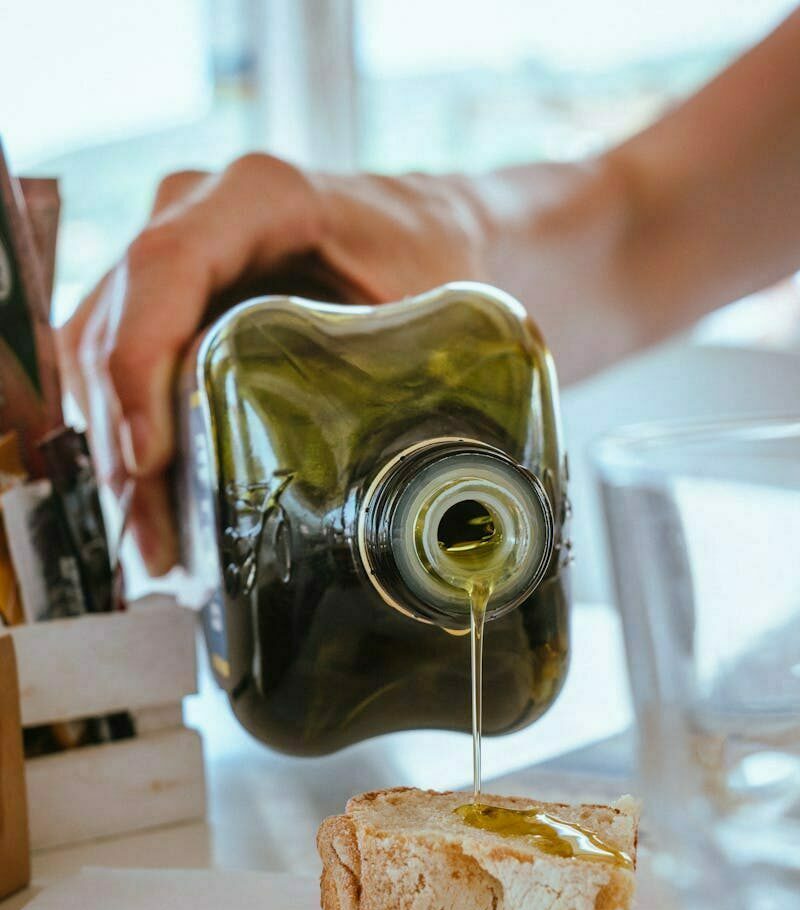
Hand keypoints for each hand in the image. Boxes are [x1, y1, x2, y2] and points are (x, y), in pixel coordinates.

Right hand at [59, 155, 488, 574]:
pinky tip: (150, 497)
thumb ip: (401, 367)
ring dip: (114, 446)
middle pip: (119, 320)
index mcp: (262, 195)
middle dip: (124, 437)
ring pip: (99, 347)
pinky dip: (123, 428)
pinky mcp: (163, 293)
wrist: (419, 224)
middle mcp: (195, 210)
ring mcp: (169, 249)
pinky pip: (116, 358)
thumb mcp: (433, 301)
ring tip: (151, 538)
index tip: (149, 457)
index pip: (166, 265)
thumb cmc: (428, 254)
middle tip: (153, 534)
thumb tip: (395, 484)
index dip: (141, 363)